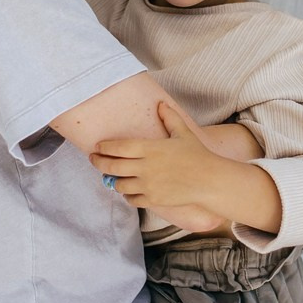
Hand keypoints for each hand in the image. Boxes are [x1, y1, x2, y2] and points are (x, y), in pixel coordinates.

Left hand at [93, 102, 282, 234]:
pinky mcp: (153, 199)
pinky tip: (128, 190)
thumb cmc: (197, 154)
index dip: (104, 147)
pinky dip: (127, 195)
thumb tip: (161, 104)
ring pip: (119, 185)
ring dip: (113, 180)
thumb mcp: (183, 132)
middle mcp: (145, 167)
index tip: (97, 146)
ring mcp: (148, 185)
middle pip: (111, 167)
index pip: (117, 147)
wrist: (209, 180)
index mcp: (149, 148)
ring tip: (111, 176)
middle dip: (99, 162)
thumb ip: (169, 118)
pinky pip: (131, 199)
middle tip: (94, 159)